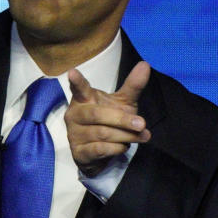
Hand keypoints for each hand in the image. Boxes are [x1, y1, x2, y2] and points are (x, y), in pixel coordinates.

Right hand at [65, 61, 151, 176]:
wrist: (99, 152)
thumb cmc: (110, 120)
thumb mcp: (123, 103)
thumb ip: (133, 86)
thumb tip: (145, 65)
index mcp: (84, 98)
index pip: (79, 88)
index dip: (76, 81)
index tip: (72, 72)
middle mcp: (74, 114)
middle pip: (98, 115)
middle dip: (122, 120)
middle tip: (142, 124)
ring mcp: (74, 134)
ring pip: (102, 134)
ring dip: (125, 136)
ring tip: (139, 136)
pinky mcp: (78, 152)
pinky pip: (100, 149)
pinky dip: (116, 148)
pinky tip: (123, 147)